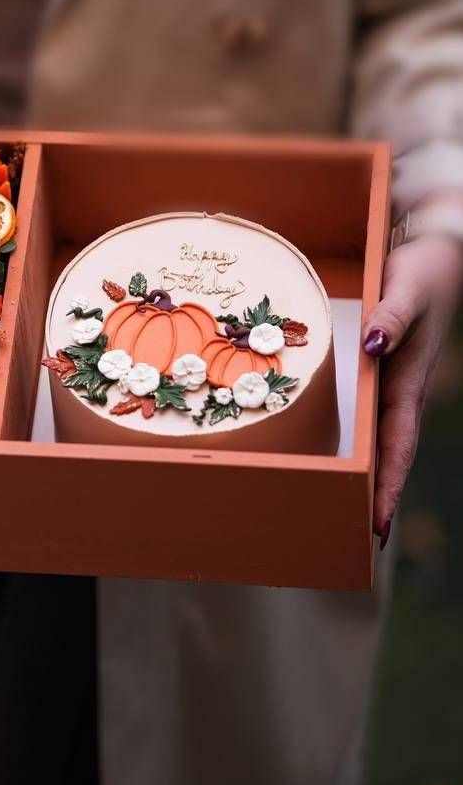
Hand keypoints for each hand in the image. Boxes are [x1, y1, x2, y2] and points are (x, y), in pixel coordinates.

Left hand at [362, 233, 462, 546]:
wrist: (438, 245)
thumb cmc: (424, 266)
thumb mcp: (409, 285)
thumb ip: (394, 314)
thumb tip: (377, 344)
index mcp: (410, 378)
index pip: (398, 443)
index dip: (388, 483)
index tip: (378, 524)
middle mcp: (403, 387)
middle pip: (390, 453)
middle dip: (377, 495)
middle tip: (355, 540)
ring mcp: (396, 382)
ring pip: (382, 439)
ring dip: (370, 475)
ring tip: (347, 513)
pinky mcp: (387, 370)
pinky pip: (374, 416)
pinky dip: (364, 444)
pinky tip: (346, 458)